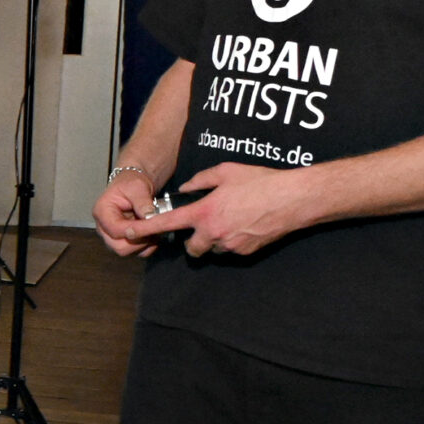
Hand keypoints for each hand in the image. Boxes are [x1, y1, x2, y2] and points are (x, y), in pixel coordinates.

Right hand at [92, 169, 159, 257]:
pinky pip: (137, 253)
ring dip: (145, 242)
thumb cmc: (131, 184)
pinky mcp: (124, 242)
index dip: (134, 230)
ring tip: (154, 227)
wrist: (134, 188)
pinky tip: (152, 232)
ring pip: (129, 252)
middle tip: (153, 226)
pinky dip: (148, 246)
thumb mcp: (137, 186)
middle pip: (119, 247)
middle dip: (139, 240)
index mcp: (102, 212)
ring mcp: (113, 237)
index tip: (150, 224)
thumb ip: (142, 201)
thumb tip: (149, 216)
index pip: (115, 229)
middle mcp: (104, 228)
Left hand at [124, 162, 321, 257]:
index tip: (130, 233)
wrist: (292, 199)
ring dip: (213, 241)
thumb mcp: (226, 172)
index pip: (168, 223)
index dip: (146, 229)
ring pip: (212, 250)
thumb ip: (200, 180)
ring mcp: (230, 245)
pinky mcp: (245, 252)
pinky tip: (244, 226)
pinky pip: (230, 250)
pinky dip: (231, 242)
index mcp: (205, 212)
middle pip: (191, 249)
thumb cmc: (260, 182)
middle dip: (192, 242)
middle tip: (202, 227)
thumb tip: (186, 188)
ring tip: (229, 222)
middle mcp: (214, 232)